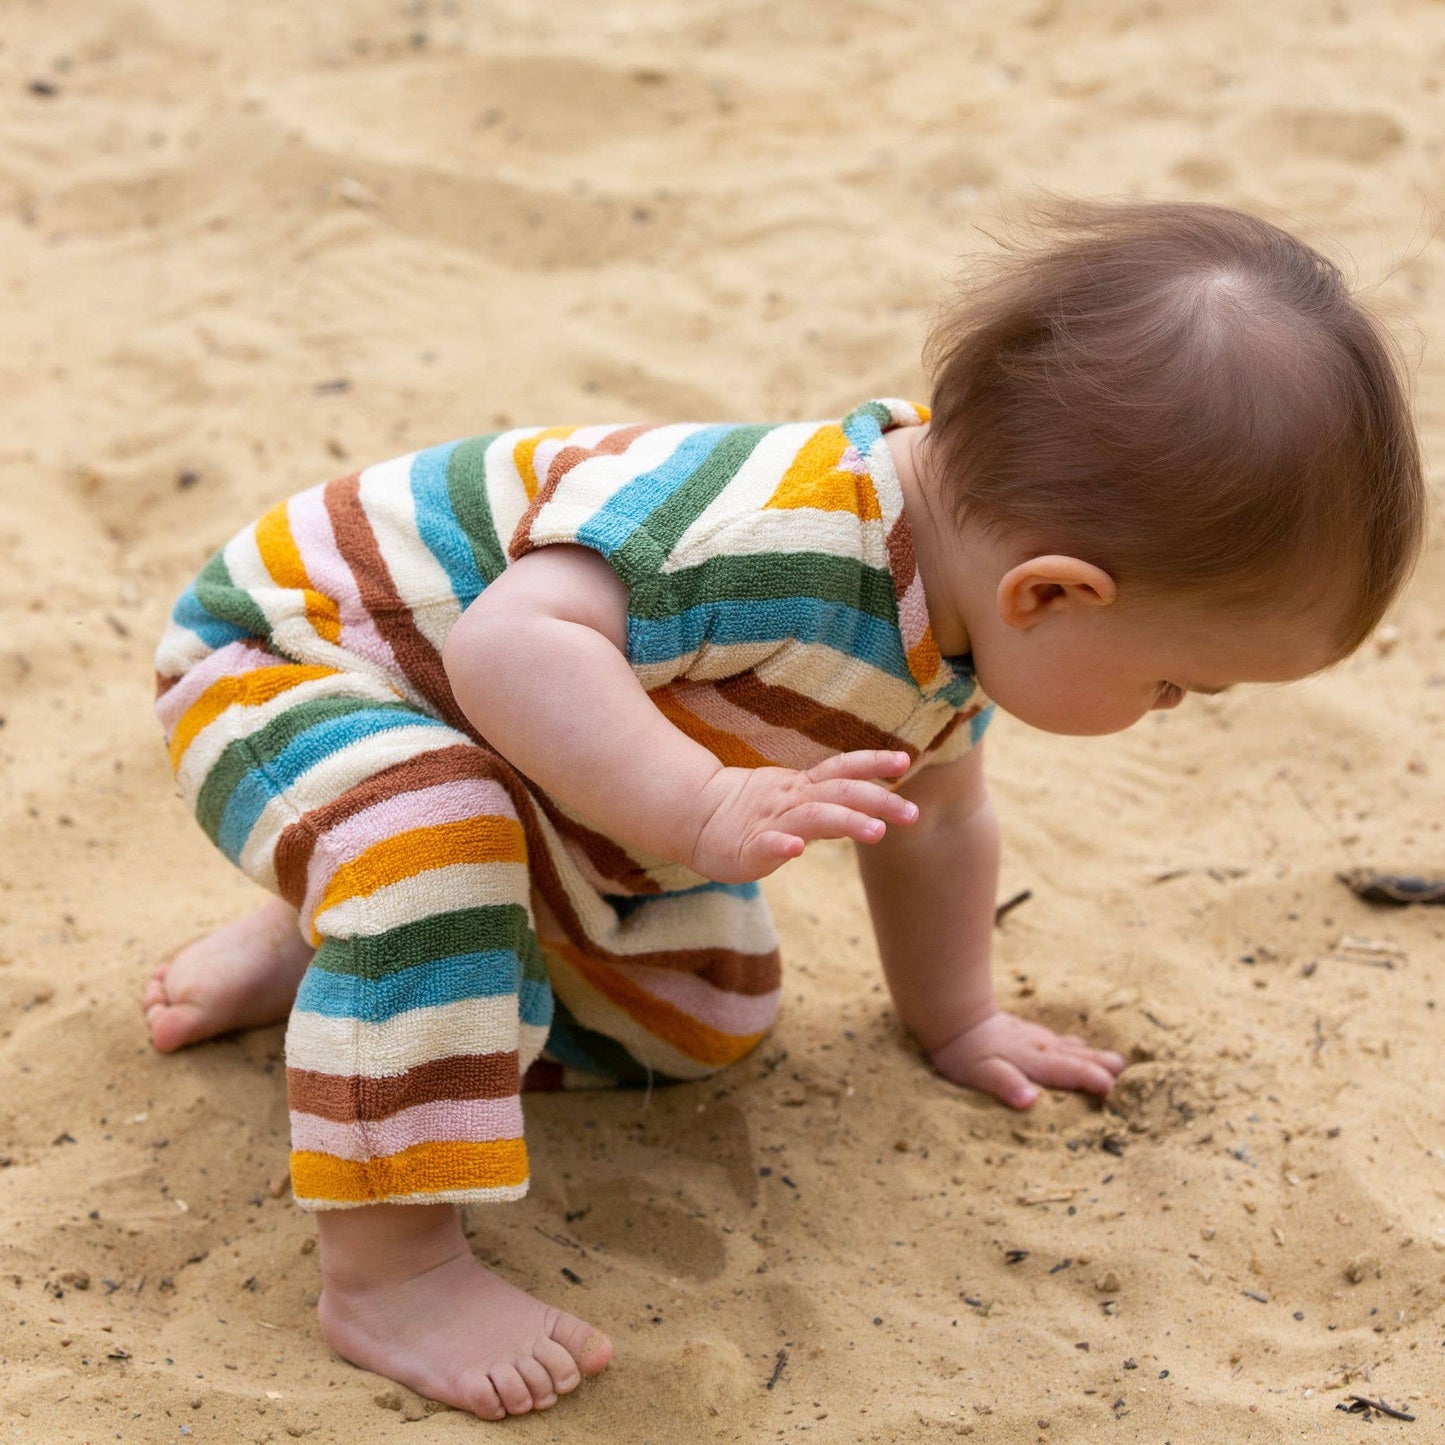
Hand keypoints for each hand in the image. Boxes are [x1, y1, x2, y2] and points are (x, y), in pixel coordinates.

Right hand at [687, 750, 916, 883]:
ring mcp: (771, 823)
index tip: (905, 759)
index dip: (873, 762)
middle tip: (912, 813)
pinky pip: (765, 846)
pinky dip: (781, 846)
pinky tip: (796, 850)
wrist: (692, 817)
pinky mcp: (747, 849)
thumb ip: (829, 806)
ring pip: (812, 817)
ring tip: (875, 831)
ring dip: (845, 821)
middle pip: (839, 793)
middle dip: (877, 800)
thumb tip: (872, 812)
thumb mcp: (793, 803)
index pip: (842, 769)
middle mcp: (791, 799)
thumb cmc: (749, 814)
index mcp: (801, 788)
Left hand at [929, 1010, 1125, 1109]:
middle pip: (1084, 1058)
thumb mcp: (981, 1073)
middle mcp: (1045, 1048)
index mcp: (1038, 1061)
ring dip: (1098, 1058)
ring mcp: (1039, 1039)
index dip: (1099, 1082)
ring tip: (1119, 1065)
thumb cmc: (966, 1052)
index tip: (1120, 1093)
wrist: (954, 1017)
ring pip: (1076, 1048)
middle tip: (1136, 1080)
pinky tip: (1081, 1048)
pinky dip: (1079, 1049)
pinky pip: (1063, 1042)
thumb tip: (1030, 1101)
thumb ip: (1007, 1086)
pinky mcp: (1030, 1034)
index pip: (1076, 1073)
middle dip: (1109, 1069)